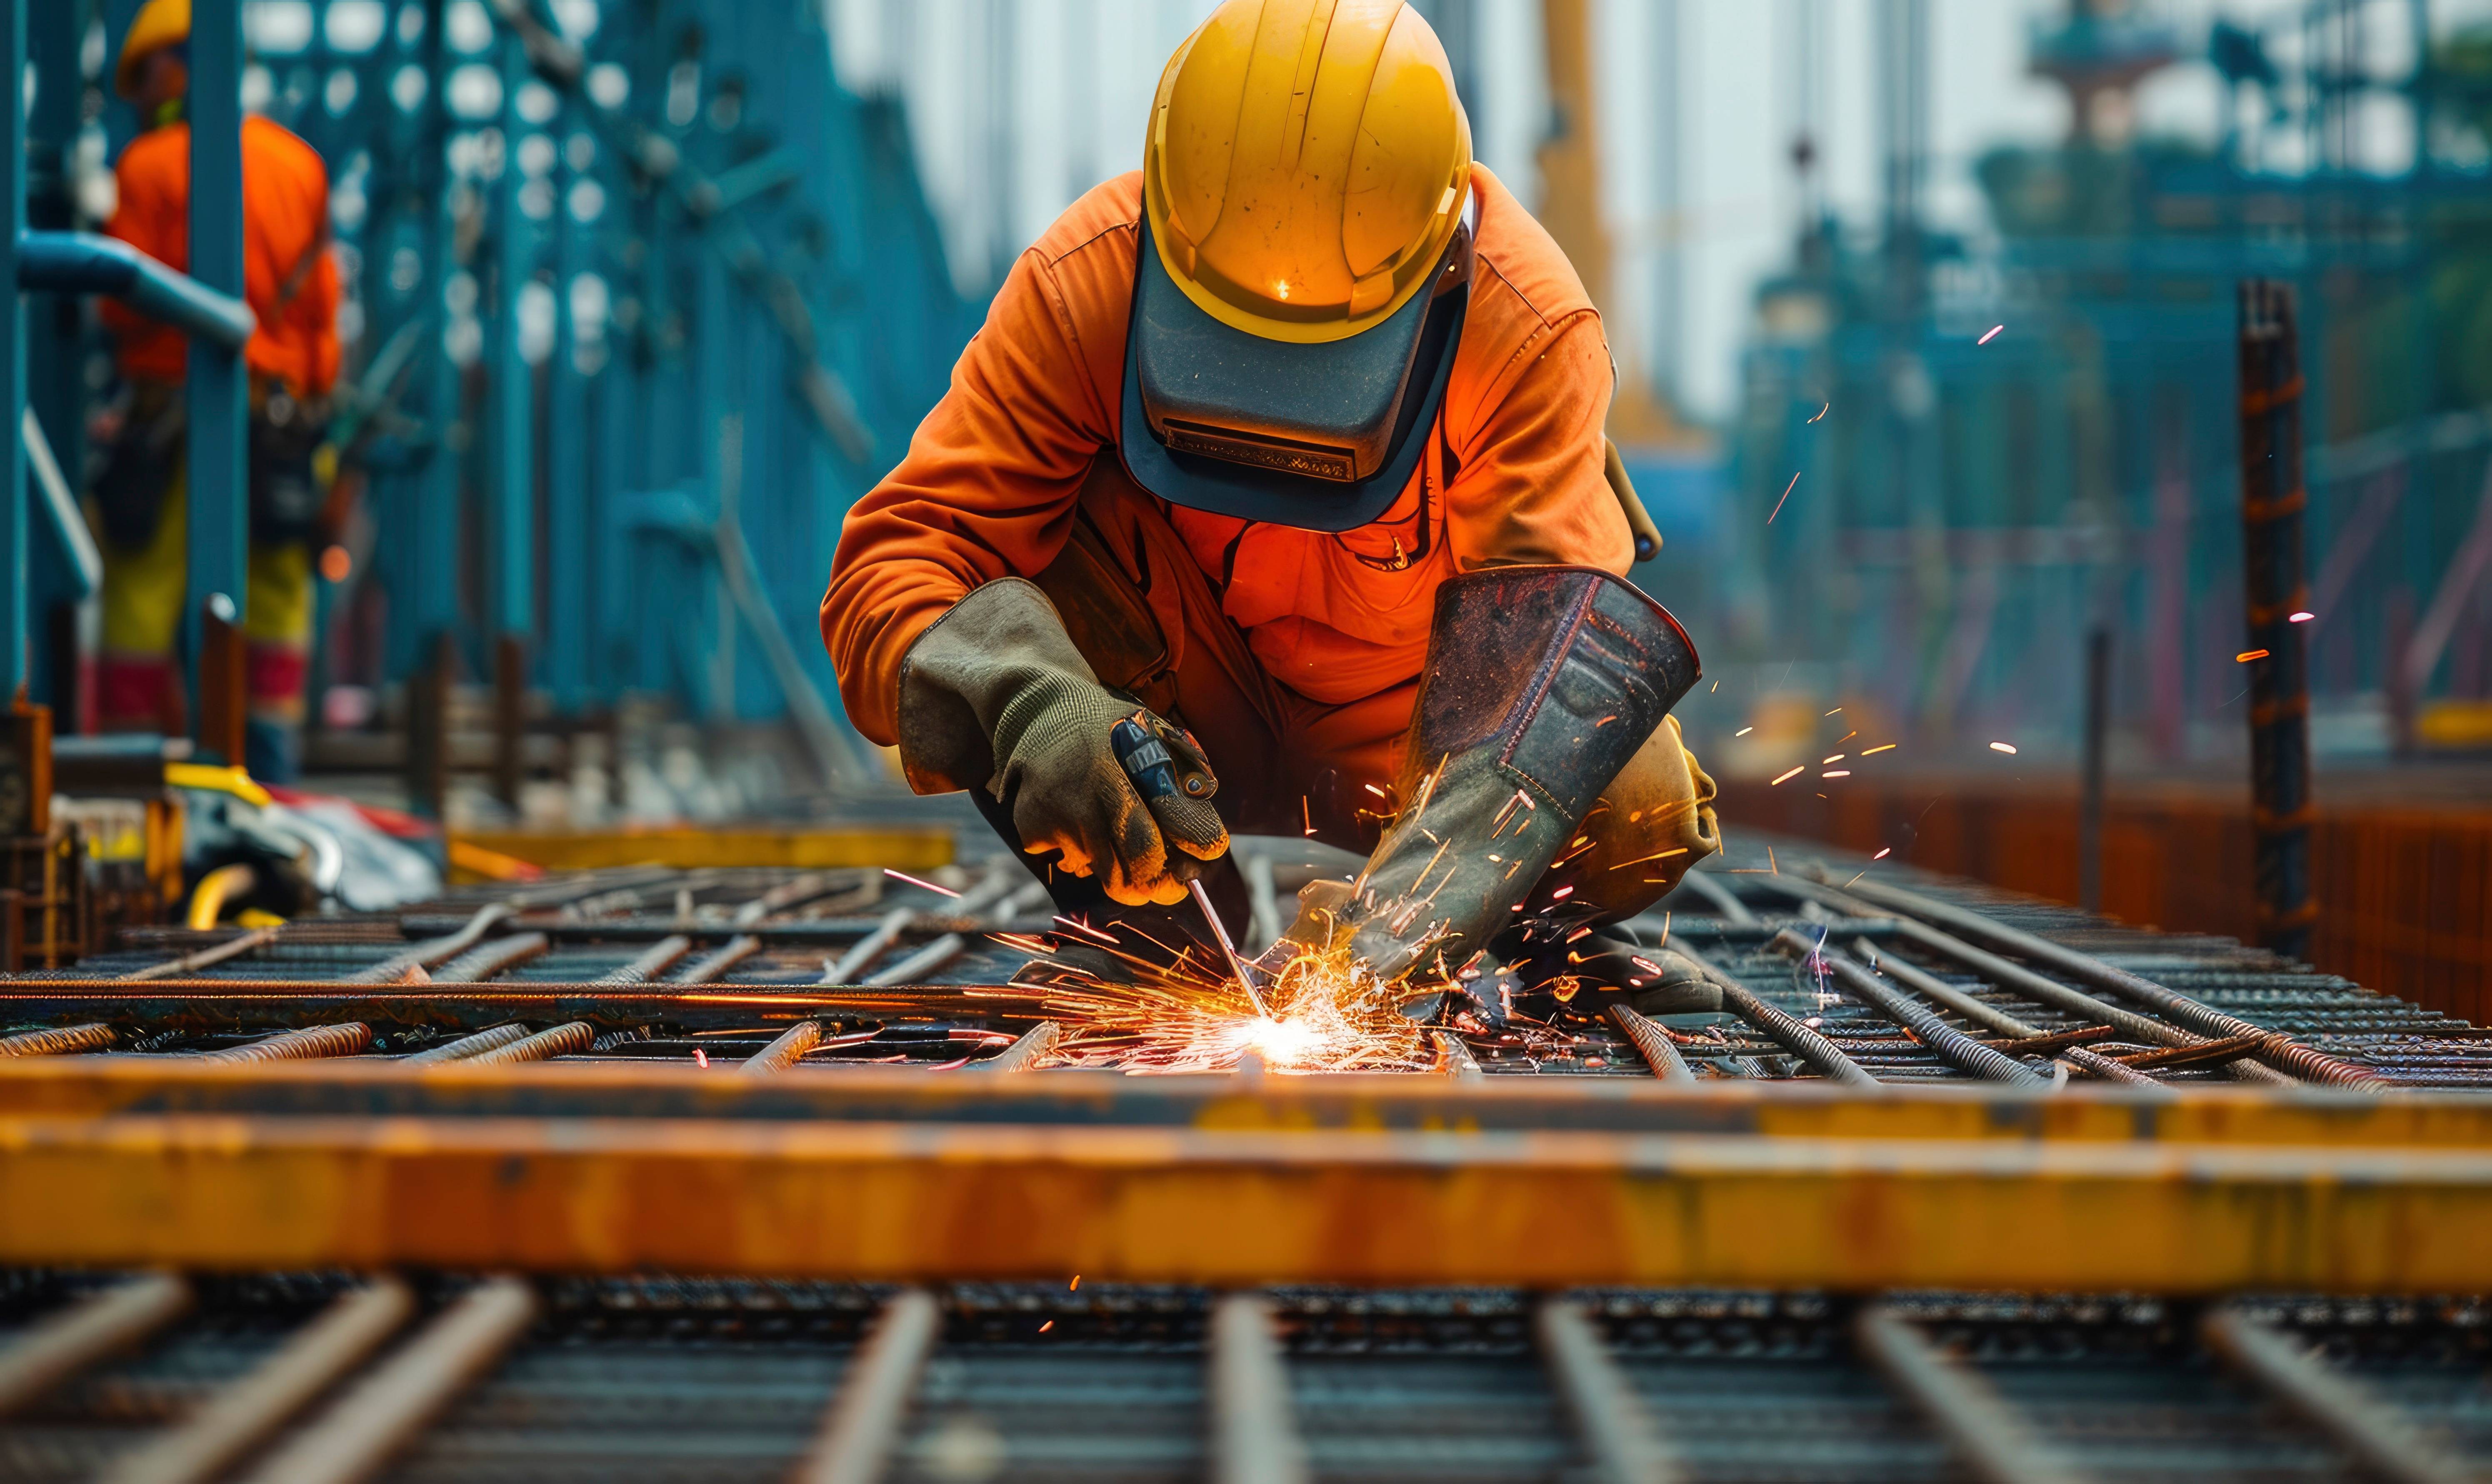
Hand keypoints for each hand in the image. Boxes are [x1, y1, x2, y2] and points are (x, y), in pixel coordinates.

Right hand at [998, 692, 1227, 904]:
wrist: (1039, 710)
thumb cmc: (1112, 729)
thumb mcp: (1155, 734)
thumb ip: (1183, 778)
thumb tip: (1206, 841)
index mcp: (1131, 759)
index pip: (1176, 819)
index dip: (1200, 842)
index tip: (1207, 850)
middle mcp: (1094, 789)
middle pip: (1140, 867)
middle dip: (1161, 882)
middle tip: (1169, 881)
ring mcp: (1059, 813)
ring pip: (1106, 877)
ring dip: (1124, 872)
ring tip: (1122, 842)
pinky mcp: (1031, 829)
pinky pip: (1073, 864)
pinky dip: (1084, 857)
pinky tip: (1081, 823)